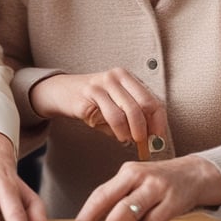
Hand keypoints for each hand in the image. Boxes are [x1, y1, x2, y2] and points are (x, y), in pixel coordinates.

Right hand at [30, 69, 166, 144]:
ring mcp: (102, 84)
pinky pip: (112, 116)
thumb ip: (133, 116)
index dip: (159, 121)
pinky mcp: (89, 95)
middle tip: (145, 143)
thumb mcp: (115, 103)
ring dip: (132, 132)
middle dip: (147, 128)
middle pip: (144, 105)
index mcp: (127, 77)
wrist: (61, 91)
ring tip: (129, 140)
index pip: (152, 99)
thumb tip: (151, 139)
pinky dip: (119, 131)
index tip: (158, 139)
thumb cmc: (93, 100)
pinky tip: (118, 136)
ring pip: (128, 112)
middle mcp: (116, 76)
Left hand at [70, 155, 220, 220]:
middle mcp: (141, 177)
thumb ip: (120, 198)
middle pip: (116, 205)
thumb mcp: (137, 182)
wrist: (197, 173)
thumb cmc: (160, 181)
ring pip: (134, 215)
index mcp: (127, 172)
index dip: (86, 214)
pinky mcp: (175, 200)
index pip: (101, 194)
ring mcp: (158, 188)